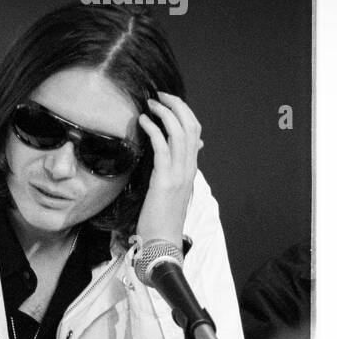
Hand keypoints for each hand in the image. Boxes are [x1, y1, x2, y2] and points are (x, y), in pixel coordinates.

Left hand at [135, 92, 202, 245]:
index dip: (183, 112)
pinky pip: (163, 148)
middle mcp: (189, 168)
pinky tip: (143, 122)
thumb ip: (172, 170)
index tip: (167, 101)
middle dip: (176, 106)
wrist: (162, 242)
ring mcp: (179, 174)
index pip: (195, 132)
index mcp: (190, 169)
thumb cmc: (160, 218)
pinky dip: (154, 130)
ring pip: (180, 134)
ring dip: (165, 114)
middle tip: (158, 96)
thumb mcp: (169, 189)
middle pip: (191, 127)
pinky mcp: (165, 181)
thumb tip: (172, 156)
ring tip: (150, 104)